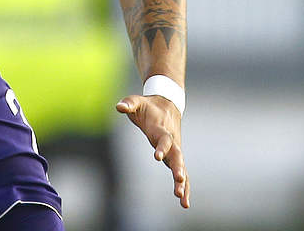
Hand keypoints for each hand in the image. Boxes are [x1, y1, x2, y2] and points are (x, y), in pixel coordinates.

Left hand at [117, 94, 189, 208]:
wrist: (169, 104)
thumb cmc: (149, 105)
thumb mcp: (137, 101)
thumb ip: (129, 103)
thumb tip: (119, 106)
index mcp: (161, 129)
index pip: (164, 139)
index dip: (161, 147)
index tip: (157, 157)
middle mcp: (172, 141)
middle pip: (177, 155)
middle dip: (178, 168)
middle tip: (179, 180)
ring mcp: (175, 149)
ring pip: (181, 167)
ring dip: (183, 183)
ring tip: (182, 200)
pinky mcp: (175, 156)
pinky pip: (182, 172)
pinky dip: (184, 187)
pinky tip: (184, 202)